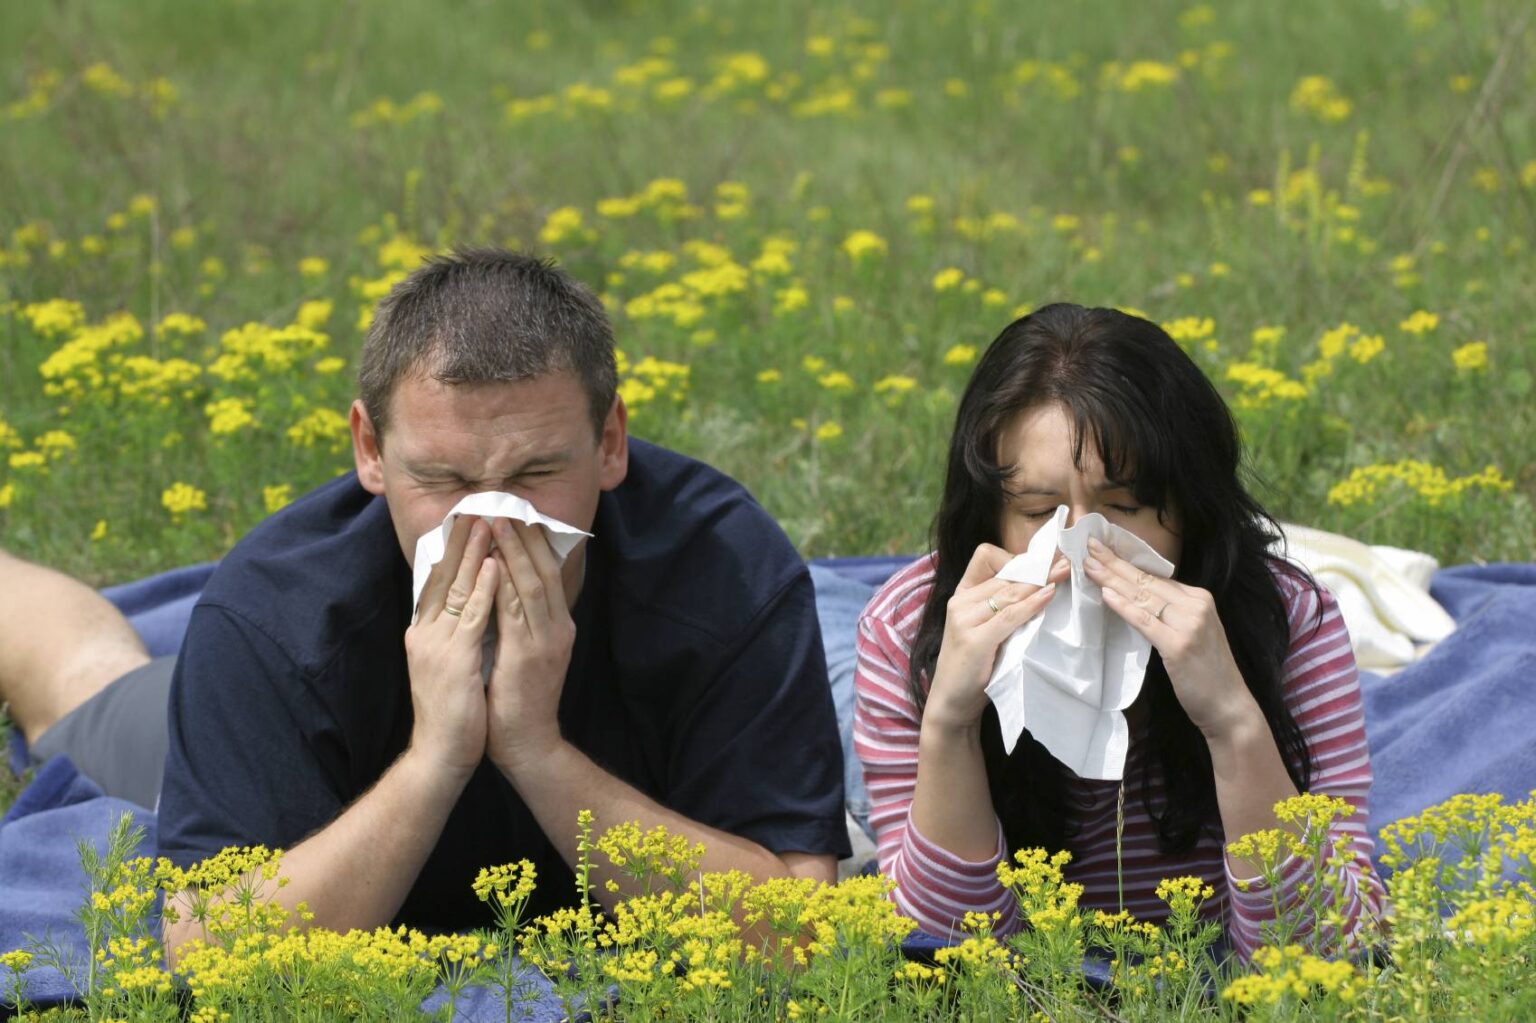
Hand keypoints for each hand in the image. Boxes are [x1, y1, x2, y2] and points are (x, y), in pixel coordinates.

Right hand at [403, 515, 493, 778]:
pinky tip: (497, 565)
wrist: (441, 755)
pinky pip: (472, 616)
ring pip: (457, 588)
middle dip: (462, 540)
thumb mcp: (450, 663)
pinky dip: (484, 588)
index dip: (451, 549)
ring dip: (475, 553)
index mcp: (422, 633)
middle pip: (443, 576)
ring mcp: (437, 645)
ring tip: (490, 522)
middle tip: (478, 505)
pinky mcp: (454, 660)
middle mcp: (424, 633)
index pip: (436, 580)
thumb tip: (469, 605)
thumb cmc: (452, 711)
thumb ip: (454, 633)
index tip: (466, 519)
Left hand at [485, 518, 576, 776]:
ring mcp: (547, 641)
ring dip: (514, 551)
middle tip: (508, 504)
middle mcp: (558, 628)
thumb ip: (519, 621)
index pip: (548, 573)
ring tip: (498, 521)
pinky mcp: (530, 655)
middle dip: (526, 536)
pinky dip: (505, 583)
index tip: (518, 513)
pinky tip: (492, 563)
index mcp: (557, 626)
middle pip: (545, 570)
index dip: (533, 542)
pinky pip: (517, 611)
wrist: (528, 743)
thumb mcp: (524, 652)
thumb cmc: (518, 700)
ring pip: (532, 583)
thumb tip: (502, 587)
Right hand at [924, 543, 1068, 732]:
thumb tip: (1042, 585)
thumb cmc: (974, 665)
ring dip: (1040, 580)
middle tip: (1066, 561)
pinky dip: (1031, 604)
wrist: (952, 702)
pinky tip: (1048, 596)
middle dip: (1038, 566)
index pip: (985, 556)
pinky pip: (1009, 615)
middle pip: (1004, 573)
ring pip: (1009, 591)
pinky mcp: (974, 640)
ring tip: (1063, 573)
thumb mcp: (986, 628)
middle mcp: (959, 602)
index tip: (1042, 562)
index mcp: (961, 595)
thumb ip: (1003, 607)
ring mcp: (964, 620)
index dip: (1015, 556)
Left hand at [1083, 536, 1258, 739]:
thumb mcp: (1191, 632)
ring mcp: (1189, 624)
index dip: (1127, 563)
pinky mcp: (1178, 645)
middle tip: (1088, 546)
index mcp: (1199, 598)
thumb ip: (1171, 612)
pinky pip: (1145, 621)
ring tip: (1089, 564)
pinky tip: (1106, 594)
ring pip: (1142, 596)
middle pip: (1146, 581)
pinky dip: (1124, 607)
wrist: (1228, 705)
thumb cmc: (1206, 672)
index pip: (1156, 577)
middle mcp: (1196, 605)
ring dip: (1112, 579)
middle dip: (1114, 563)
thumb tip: (1136, 595)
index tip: (1103, 549)